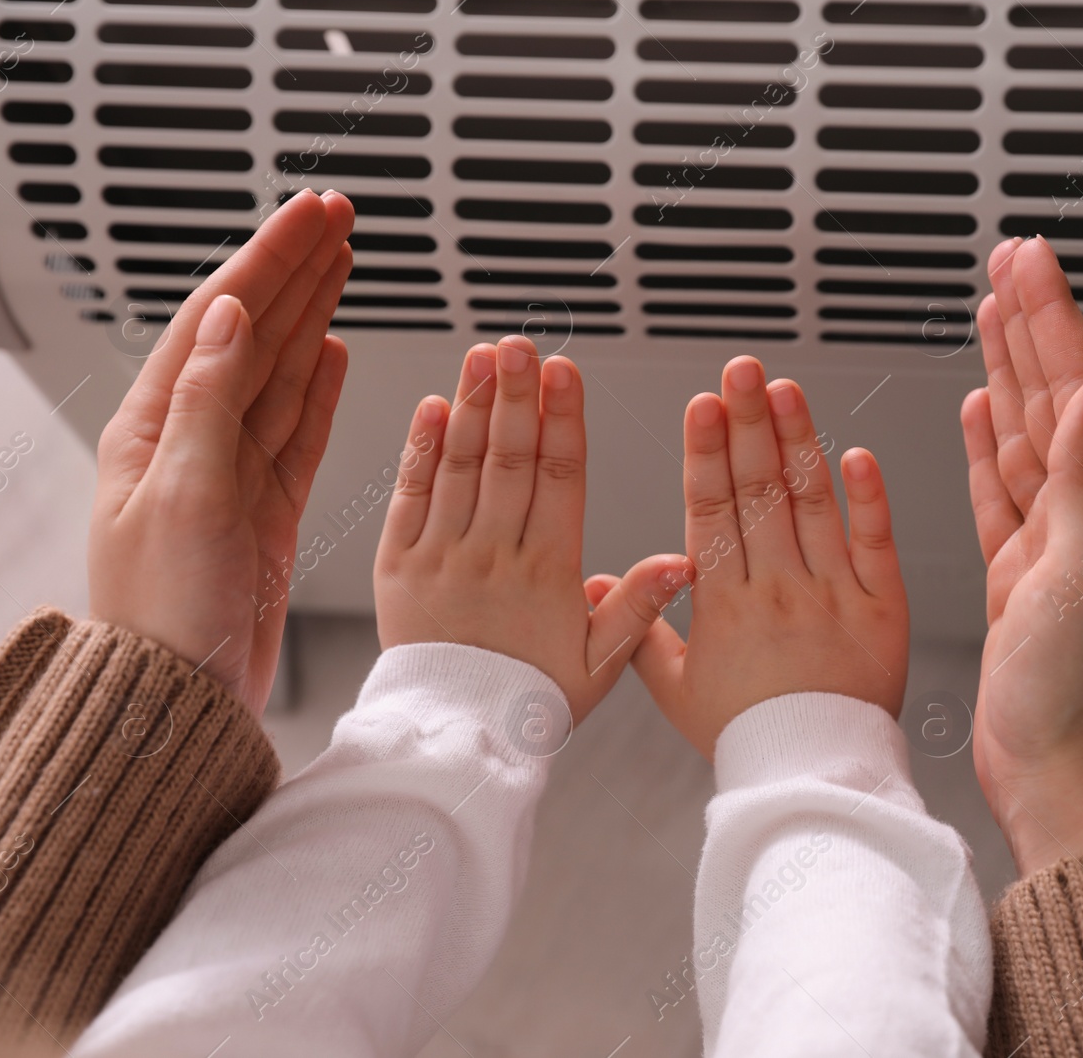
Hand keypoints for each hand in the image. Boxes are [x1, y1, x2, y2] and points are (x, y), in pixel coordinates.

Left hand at [89, 190, 355, 717]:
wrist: (183, 698)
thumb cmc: (164, 614)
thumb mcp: (183, 497)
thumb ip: (209, 402)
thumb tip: (227, 315)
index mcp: (155, 429)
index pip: (216, 319)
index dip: (266, 261)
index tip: (308, 216)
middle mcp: (190, 441)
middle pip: (252, 333)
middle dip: (294, 270)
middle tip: (338, 218)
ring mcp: (230, 474)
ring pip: (279, 372)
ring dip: (311, 312)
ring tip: (342, 263)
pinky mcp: (265, 509)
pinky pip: (296, 428)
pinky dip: (318, 385)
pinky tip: (333, 350)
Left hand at [372, 335, 687, 724]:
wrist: (455, 739)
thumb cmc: (531, 700)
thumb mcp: (602, 662)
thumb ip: (640, 605)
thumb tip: (684, 560)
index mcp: (546, 571)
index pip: (561, 478)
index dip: (564, 419)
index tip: (566, 372)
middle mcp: (493, 555)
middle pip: (510, 458)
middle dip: (517, 395)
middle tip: (520, 344)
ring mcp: (442, 556)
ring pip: (461, 466)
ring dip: (474, 405)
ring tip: (483, 356)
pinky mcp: (399, 566)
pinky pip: (409, 497)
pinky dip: (420, 450)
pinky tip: (433, 407)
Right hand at [621, 356, 907, 760]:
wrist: (815, 778)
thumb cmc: (747, 736)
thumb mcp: (676, 692)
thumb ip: (640, 630)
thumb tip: (602, 581)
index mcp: (725, 605)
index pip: (712, 511)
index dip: (706, 453)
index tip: (702, 405)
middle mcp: (779, 590)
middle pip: (759, 492)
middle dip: (748, 423)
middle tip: (742, 369)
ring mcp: (833, 595)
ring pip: (812, 504)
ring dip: (798, 441)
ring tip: (786, 389)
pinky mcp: (883, 609)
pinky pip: (877, 544)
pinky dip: (869, 499)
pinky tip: (856, 454)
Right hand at [961, 236, 1082, 875]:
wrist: (1052, 768)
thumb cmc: (1074, 689)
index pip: (1081, 387)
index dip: (1052, 318)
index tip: (1029, 259)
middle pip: (1055, 396)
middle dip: (1032, 325)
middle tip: (1010, 261)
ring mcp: (1056, 541)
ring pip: (1026, 434)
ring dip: (1010, 369)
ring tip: (994, 313)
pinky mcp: (1021, 571)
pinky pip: (1003, 487)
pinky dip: (990, 443)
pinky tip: (983, 409)